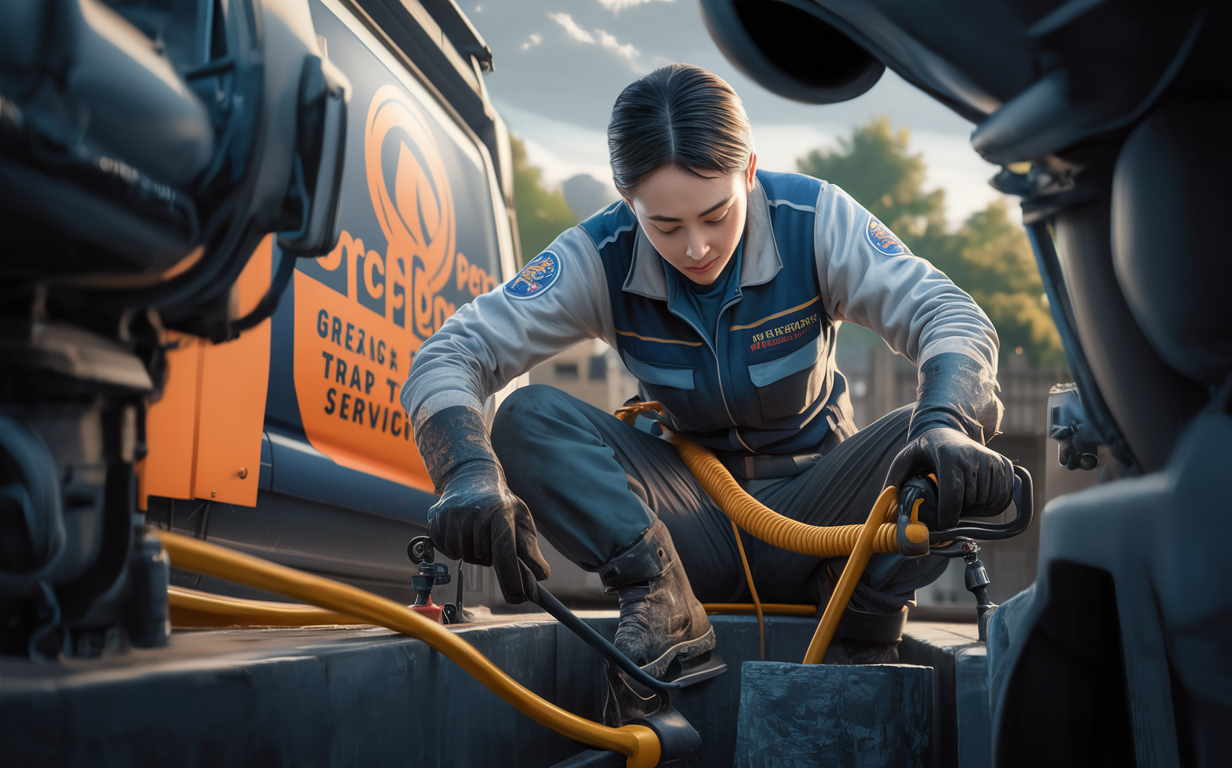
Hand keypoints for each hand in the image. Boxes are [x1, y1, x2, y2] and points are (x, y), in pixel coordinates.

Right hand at [428, 460, 549, 603]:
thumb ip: (531, 550)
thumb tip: (541, 577)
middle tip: (491, 535)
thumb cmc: (501, 503)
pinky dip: (456, 547)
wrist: (470, 477)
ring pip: (464, 556)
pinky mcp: (436, 521)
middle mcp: (474, 514)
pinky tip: (462, 529)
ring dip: (473, 551)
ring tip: (477, 530)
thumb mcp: (521, 520)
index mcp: (500, 513)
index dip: (512, 579)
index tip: (519, 597)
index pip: (505, 554)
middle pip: (484, 559)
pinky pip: (448, 551)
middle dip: (490, 556)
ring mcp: (452, 517)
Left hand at [885, 427, 1013, 529]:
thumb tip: (887, 513)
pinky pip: (1002, 500)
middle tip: (946, 504)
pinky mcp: (1005, 466)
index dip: (947, 518)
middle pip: (970, 503)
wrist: (950, 431)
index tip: (941, 525)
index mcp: (949, 456)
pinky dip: (990, 506)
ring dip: (974, 510)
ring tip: (960, 497)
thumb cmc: (925, 450)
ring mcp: (993, 461)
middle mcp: (974, 456)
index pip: (954, 497)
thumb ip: (893, 484)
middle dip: (958, 512)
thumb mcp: (904, 461)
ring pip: (988, 504)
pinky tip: (976, 497)